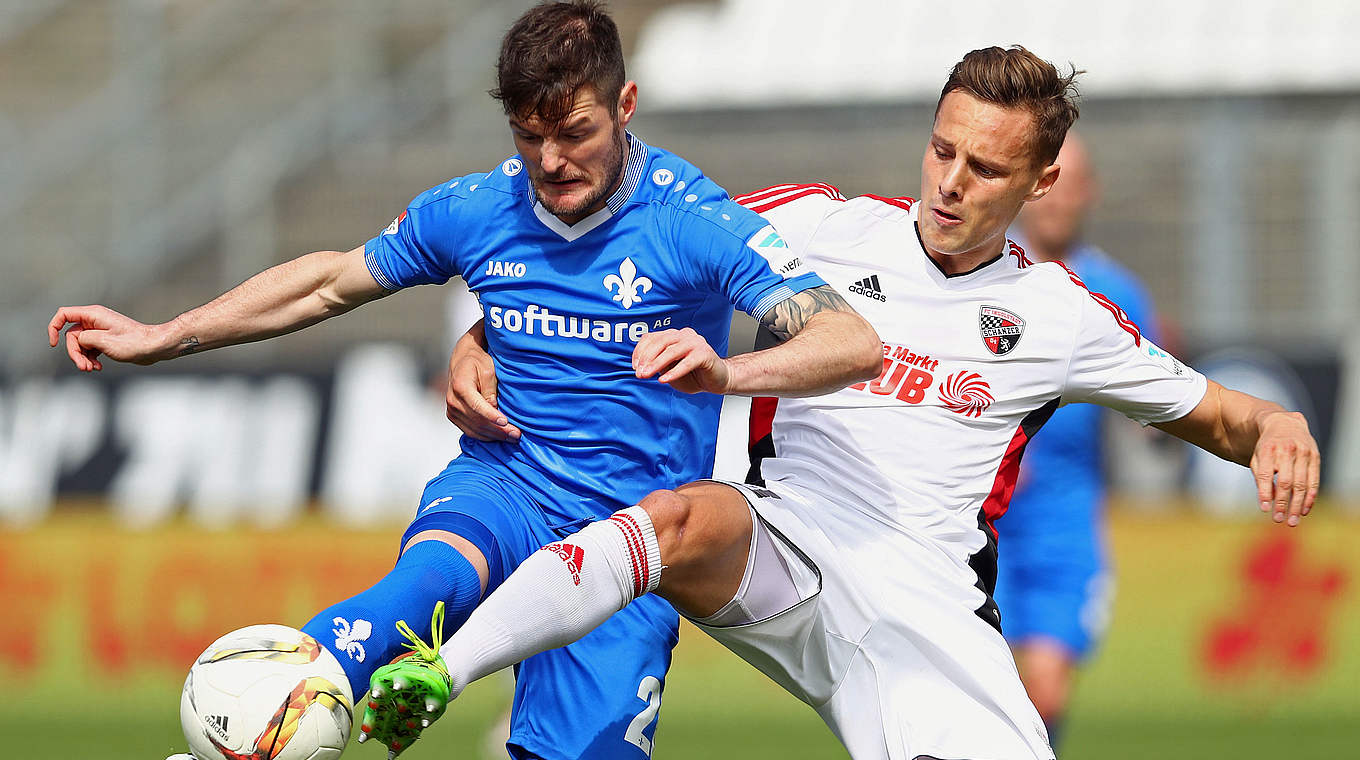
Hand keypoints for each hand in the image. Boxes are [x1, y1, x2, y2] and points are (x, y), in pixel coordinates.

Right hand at [47, 305, 172, 370]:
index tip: (53, 344)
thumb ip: (84, 339)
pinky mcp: (106, 340)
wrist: (155, 347)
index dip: (54, 327)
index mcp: (93, 315)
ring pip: (80, 344)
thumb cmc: (135, 343)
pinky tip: (98, 367)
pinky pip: (90, 349)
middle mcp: (95, 320)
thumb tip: (77, 340)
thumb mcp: (104, 342)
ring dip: (82, 358)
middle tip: (84, 367)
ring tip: (91, 369)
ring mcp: (100, 331)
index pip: (63, 314)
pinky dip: (91, 358)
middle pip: (72, 335)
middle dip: (75, 353)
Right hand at [446, 331, 518, 441]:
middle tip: (516, 434)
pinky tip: (499, 436)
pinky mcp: (453, 416)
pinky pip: (470, 431)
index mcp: (460, 386)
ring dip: (494, 436)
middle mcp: (453, 400)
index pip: (477, 406)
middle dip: (498, 430)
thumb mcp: (488, 370)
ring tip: (512, 437)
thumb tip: (494, 409)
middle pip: (477, 421)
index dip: (492, 416)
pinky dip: (485, 436)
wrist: (462, 360)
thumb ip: (490, 390)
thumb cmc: (477, 362)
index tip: (506, 422)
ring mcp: (451, 410)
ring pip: (474, 430)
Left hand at [632, 328, 729, 393]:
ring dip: (656, 364)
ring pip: (672, 351)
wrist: (718, 380)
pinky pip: (687, 362)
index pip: (652, 337)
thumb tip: (640, 366)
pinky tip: (664, 380)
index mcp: (674, 336)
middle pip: (660, 342)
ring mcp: (696, 343)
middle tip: (639, 373)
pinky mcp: (705, 354)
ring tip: (647, 375)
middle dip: (646, 358)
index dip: (640, 351)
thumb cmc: (693, 374)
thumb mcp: (669, 369)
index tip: (634, 366)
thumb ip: (657, 364)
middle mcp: (684, 335)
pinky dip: (674, 371)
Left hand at [1251, 411, 1319, 526]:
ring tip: (1292, 520)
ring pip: (1302, 484)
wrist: (1285, 424)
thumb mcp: (1257, 458)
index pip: (1266, 475)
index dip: (1265, 493)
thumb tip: (1269, 501)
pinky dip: (1310, 497)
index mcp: (1268, 450)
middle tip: (1278, 520)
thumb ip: (1261, 477)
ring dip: (1297, 505)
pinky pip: (1314, 481)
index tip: (1264, 509)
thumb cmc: (1267, 447)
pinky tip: (1304, 510)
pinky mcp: (1316, 457)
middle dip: (1282, 503)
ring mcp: (1304, 453)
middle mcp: (1287, 450)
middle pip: (1285, 482)